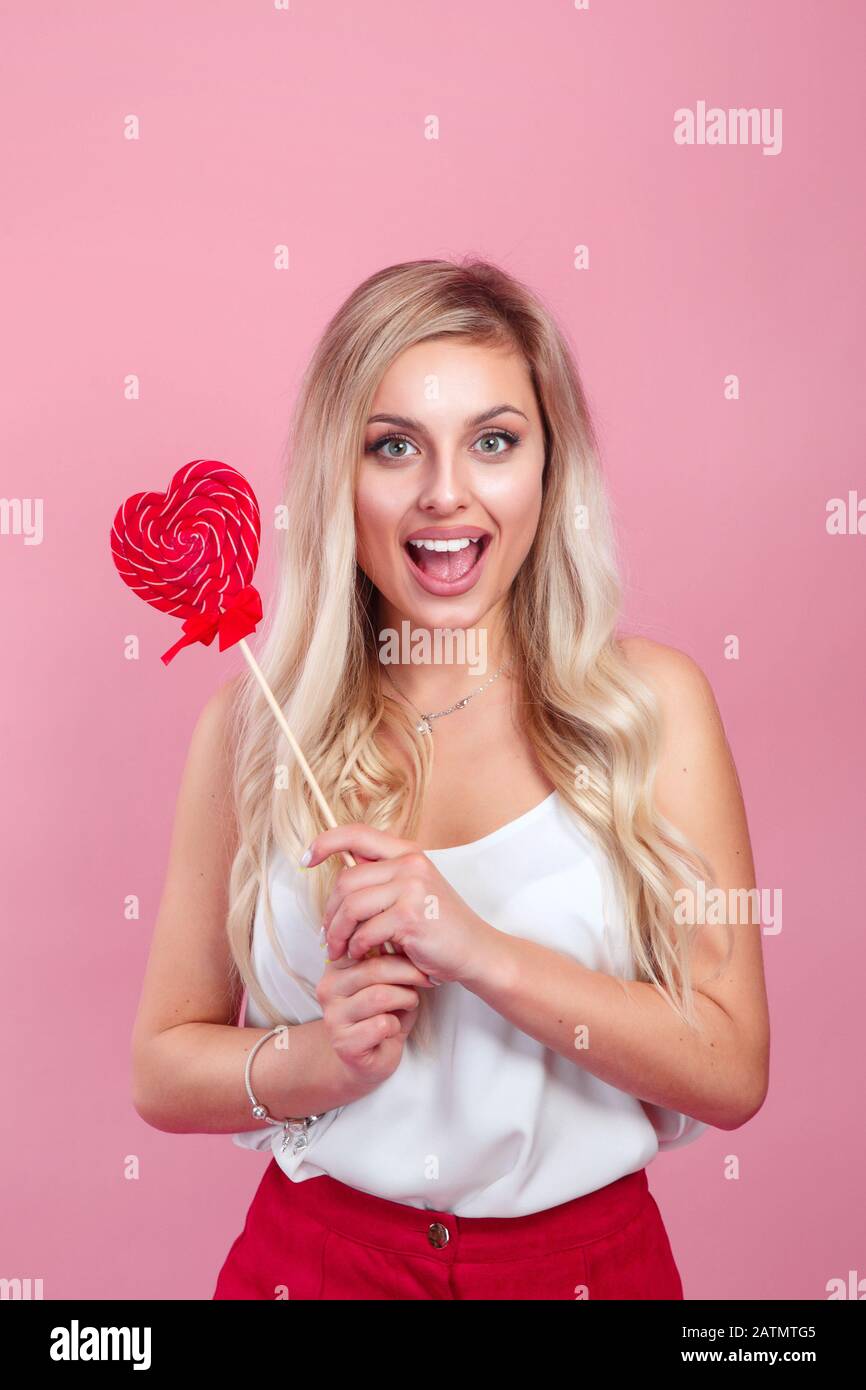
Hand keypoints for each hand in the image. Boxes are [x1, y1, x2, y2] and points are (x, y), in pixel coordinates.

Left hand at [304, 823, 494, 985]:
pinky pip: (365, 931)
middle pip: (346, 880)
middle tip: (328, 936)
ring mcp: (412, 888)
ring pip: (351, 906)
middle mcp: (410, 864)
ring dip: (338, 933)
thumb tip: (340, 877)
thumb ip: (382, 879)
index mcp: (407, 852)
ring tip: (340, 950)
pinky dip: (357, 947)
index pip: (357, 833)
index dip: (325, 842)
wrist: (475, 951)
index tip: (306, 859)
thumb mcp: (413, 891)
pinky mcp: (410, 916)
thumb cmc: (440, 926)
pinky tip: (362, 955)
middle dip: (330, 912)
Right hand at [315, 950, 434, 1088]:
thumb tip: (408, 942)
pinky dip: (396, 1025)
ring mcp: (333, 1017)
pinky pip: (381, 1025)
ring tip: (410, 1003)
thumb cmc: (382, 1015)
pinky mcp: (344, 1043)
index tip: (415, 955)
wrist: (368, 1060)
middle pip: (373, 969)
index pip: (363, 946)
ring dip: (405, 999)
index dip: (394, 948)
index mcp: (336, 968)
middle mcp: (328, 989)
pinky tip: (392, 1029)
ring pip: (379, 996)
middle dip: (407, 973)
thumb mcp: (387, 983)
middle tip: (425, 980)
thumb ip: (389, 963)